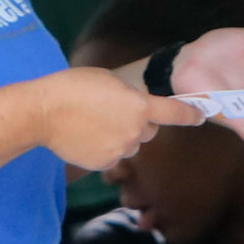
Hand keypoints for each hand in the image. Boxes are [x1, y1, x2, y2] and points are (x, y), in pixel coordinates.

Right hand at [38, 66, 196, 169]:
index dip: (190, 114)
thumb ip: (129, 94)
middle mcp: (136, 131)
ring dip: (119, 136)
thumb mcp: (108, 79)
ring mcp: (120, 150)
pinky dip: (103, 148)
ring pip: (129, 144)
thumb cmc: (73, 87)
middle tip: (112, 111)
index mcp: (140, 106)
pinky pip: (112, 156)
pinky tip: (85, 136)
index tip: (200, 116)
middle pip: (149, 130)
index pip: (174, 113)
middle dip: (138, 122)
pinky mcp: (104, 163)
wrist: (43, 112)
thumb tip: (134, 105)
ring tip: (93, 123)